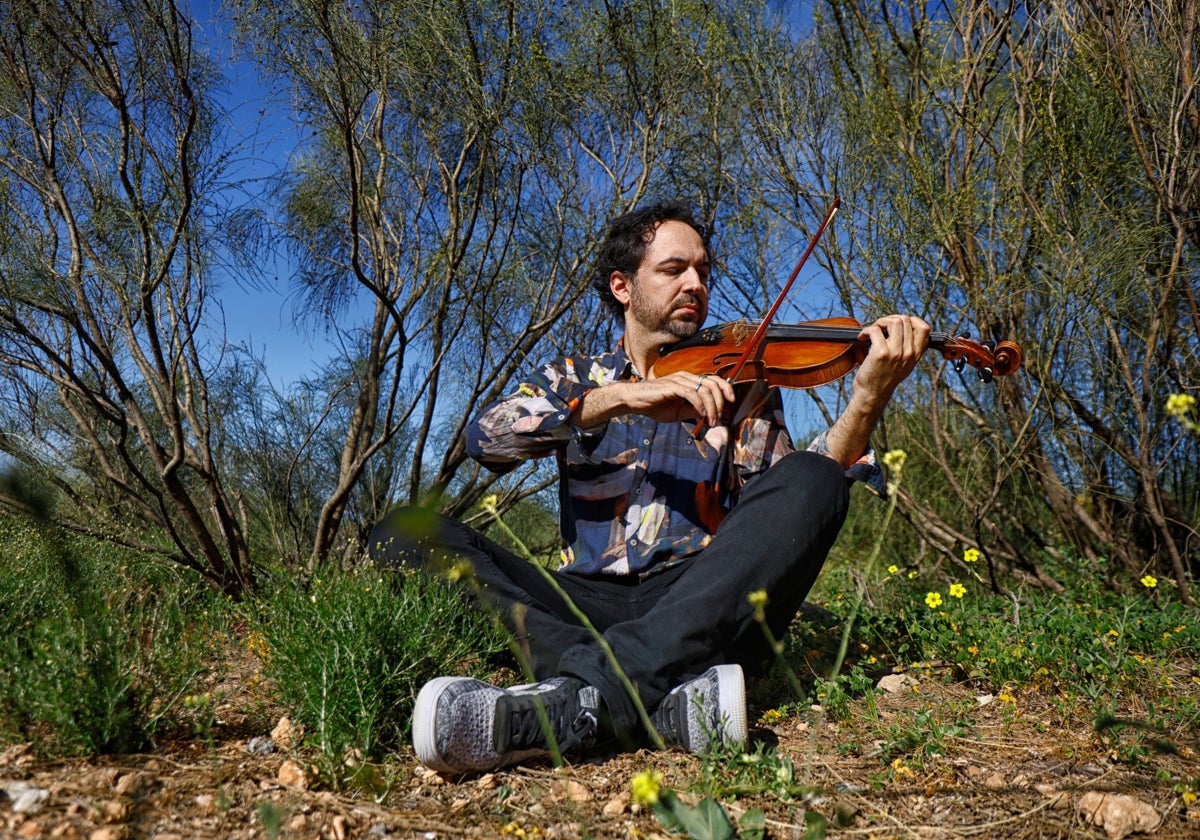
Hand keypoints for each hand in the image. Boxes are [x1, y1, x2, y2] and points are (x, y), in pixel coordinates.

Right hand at [574, 371, 734, 427]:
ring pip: (705, 389)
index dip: (726, 388)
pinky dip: (700, 405)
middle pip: (713, 383)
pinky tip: (701, 416)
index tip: (731, 402)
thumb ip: (694, 410)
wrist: (634, 401)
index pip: (714, 379)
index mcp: (689, 380)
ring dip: (711, 408)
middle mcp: (686, 376)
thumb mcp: (679, 412)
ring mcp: (679, 380)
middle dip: (720, 402)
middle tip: (718, 419)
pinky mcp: (672, 386)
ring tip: (710, 421)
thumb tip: (710, 414)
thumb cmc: (654, 405)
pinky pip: (692, 393)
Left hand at [851, 314, 930, 408]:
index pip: (924, 328)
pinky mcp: (881, 353)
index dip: (911, 320)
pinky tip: (862, 337)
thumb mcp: (903, 365)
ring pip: (893, 321)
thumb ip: (908, 350)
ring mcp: (896, 352)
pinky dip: (865, 330)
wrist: (872, 395)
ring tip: (872, 330)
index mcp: (916, 355)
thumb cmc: (883, 379)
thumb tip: (904, 327)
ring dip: (879, 322)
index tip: (898, 323)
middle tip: (879, 327)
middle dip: (889, 319)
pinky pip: (875, 330)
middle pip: (905, 320)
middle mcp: (909, 353)